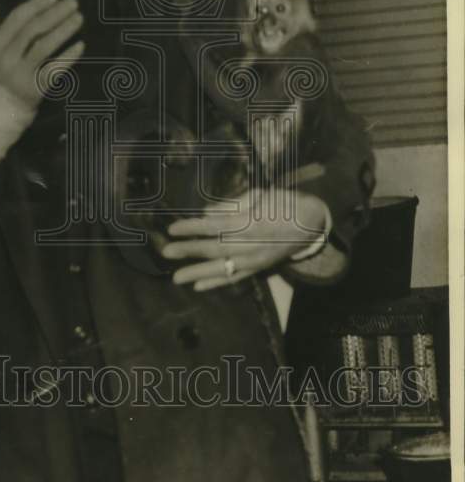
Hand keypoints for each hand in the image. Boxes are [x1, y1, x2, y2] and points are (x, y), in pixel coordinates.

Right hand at [0, 0, 83, 107]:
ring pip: (44, 47)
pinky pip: (54, 70)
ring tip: (79, 18)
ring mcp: (20, 75)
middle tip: (73, 3)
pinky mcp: (35, 90)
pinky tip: (80, 45)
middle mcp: (6, 59)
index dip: (35, 6)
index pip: (16, 19)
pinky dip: (68, 56)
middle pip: (32, 30)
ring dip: (64, 30)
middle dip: (54, 14)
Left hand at [161, 189, 328, 290]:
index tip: (172, 228)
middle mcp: (253, 245)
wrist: (314, 224)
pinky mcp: (260, 269)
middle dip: (189, 250)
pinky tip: (199, 286)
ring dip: (198, 273)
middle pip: (215, 248)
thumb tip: (207, 213)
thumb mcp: (262, 195)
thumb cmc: (286, 203)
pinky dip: (217, 283)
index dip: (193, 227)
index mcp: (253, 223)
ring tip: (176, 278)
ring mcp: (256, 260)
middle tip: (166, 251)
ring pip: (223, 268)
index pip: (215, 226)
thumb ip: (233, 205)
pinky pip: (236, 278)